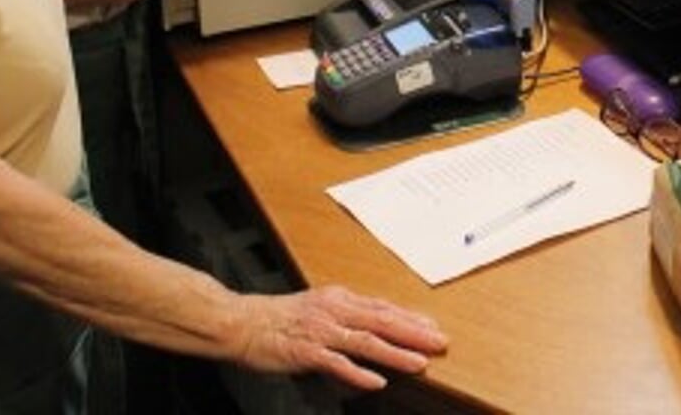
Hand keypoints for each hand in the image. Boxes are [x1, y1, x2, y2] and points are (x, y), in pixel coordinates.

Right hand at [234, 285, 447, 389]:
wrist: (241, 322)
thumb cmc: (279, 317)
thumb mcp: (319, 307)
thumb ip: (347, 315)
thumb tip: (375, 323)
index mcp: (339, 299)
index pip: (382, 308)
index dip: (410, 318)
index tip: (433, 326)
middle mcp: (334, 312)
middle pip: (381, 321)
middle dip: (413, 332)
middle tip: (439, 341)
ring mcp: (320, 332)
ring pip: (365, 342)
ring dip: (395, 353)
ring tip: (419, 362)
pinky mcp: (305, 352)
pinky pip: (336, 363)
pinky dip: (357, 373)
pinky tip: (376, 381)